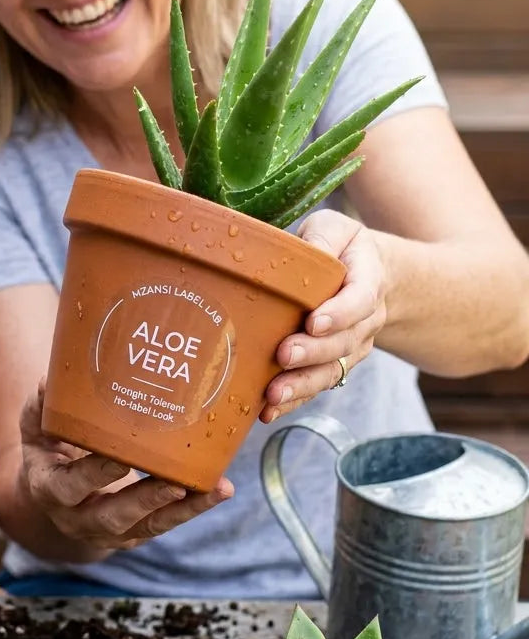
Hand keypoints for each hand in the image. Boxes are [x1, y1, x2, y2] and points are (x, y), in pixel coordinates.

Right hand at [21, 381, 233, 551]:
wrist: (51, 489)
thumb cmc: (47, 446)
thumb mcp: (35, 426)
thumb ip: (41, 404)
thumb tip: (48, 379)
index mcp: (49, 489)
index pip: (69, 487)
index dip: (94, 476)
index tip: (120, 458)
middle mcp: (77, 518)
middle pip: (112, 517)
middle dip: (144, 500)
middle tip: (174, 482)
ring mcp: (108, 531)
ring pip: (147, 526)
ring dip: (183, 509)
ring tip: (215, 489)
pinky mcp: (135, 532)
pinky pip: (164, 524)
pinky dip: (194, 508)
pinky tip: (220, 489)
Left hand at [261, 209, 386, 422]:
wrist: (371, 274)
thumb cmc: (341, 246)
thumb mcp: (335, 228)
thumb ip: (323, 237)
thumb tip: (305, 253)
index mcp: (368, 279)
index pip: (360, 299)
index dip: (340, 313)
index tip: (314, 322)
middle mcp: (366, 319)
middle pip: (344, 342)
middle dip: (313, 353)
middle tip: (284, 355)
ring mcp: (352, 346)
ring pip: (333, 370)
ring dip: (302, 385)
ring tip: (272, 395)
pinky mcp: (334, 363)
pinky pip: (319, 384)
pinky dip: (296, 399)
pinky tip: (268, 409)